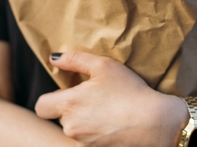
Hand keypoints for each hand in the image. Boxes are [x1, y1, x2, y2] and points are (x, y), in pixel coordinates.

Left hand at [35, 52, 188, 146]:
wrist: (155, 122)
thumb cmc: (130, 91)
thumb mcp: (104, 66)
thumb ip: (75, 59)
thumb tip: (54, 58)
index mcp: (69, 104)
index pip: (41, 106)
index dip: (50, 99)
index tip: (67, 94)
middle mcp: (71, 127)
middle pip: (60, 118)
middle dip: (71, 109)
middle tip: (94, 100)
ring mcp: (83, 142)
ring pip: (75, 130)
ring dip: (84, 122)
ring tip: (106, 112)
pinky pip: (87, 141)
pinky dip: (96, 134)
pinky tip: (112, 125)